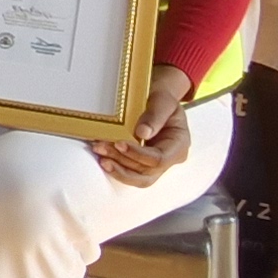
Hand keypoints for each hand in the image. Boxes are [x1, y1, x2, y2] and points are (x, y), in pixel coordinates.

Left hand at [94, 64, 195, 186]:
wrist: (158, 102)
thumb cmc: (163, 99)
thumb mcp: (163, 100)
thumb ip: (155, 115)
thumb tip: (142, 133)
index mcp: (179, 146)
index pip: (159, 159)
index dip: (138, 154)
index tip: (119, 143)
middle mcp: (169, 159)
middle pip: (146, 173)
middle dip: (122, 162)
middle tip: (101, 148)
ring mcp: (156, 165)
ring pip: (137, 177)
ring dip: (116, 167)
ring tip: (99, 152)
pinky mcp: (142, 164)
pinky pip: (129, 172)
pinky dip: (115, 166)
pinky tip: (102, 157)